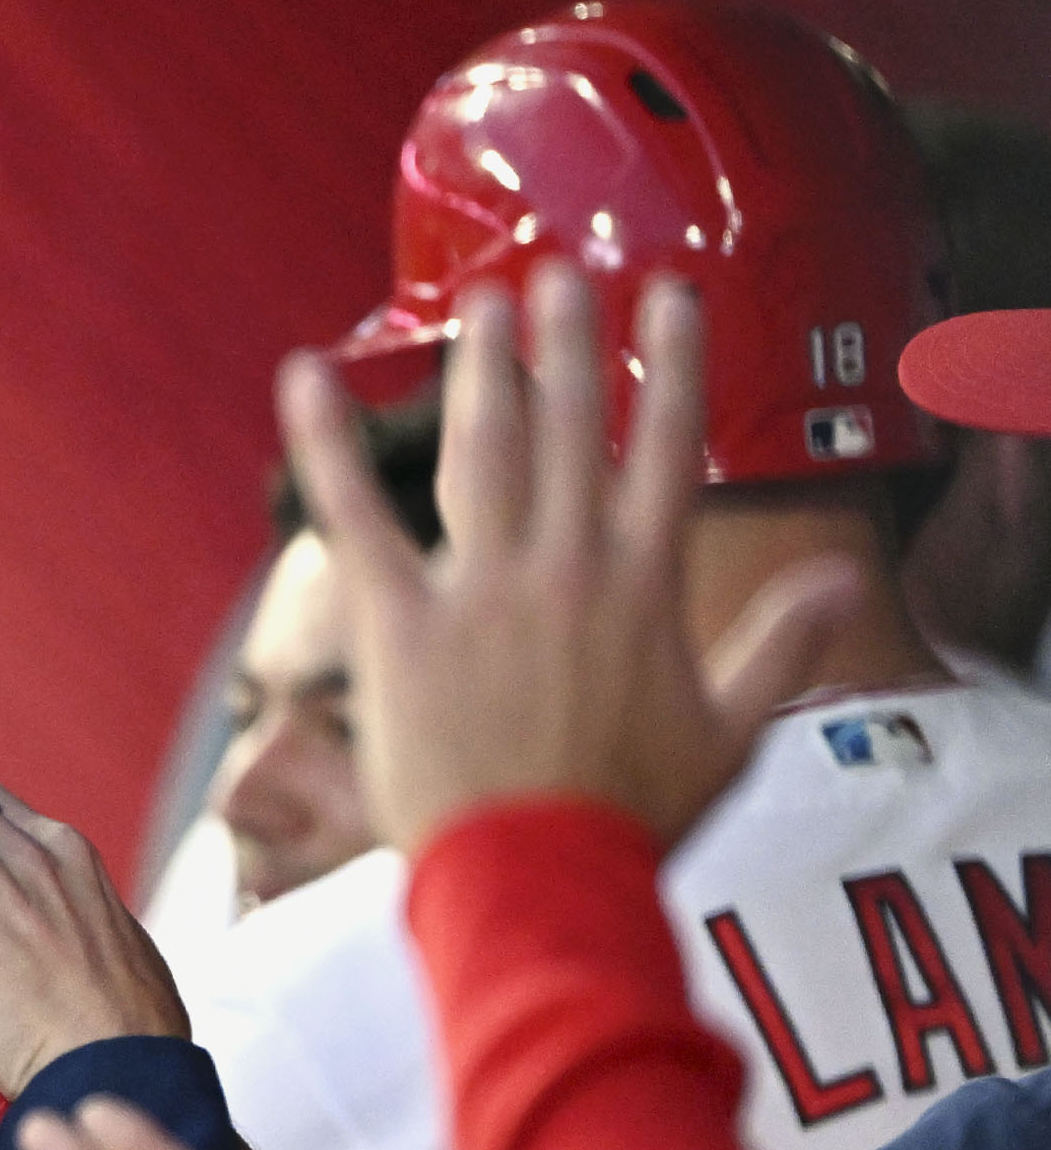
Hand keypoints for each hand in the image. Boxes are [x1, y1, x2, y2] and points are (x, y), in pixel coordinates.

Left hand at [281, 269, 860, 853]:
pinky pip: (353, 514)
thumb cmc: (632, 818)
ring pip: (482, 449)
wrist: (539, 876)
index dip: (672, 365)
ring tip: (483, 302)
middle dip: (567, 342)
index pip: (669, 448)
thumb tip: (847, 579)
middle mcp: (565, 567)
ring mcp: (479, 589)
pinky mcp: (398, 622)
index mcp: (645, 586)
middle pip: (568, 427)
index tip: (673, 297)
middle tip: (558, 273)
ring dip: (483, 368)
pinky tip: (301, 375)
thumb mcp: (734, 736)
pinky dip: (323, 442)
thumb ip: (783, 647)